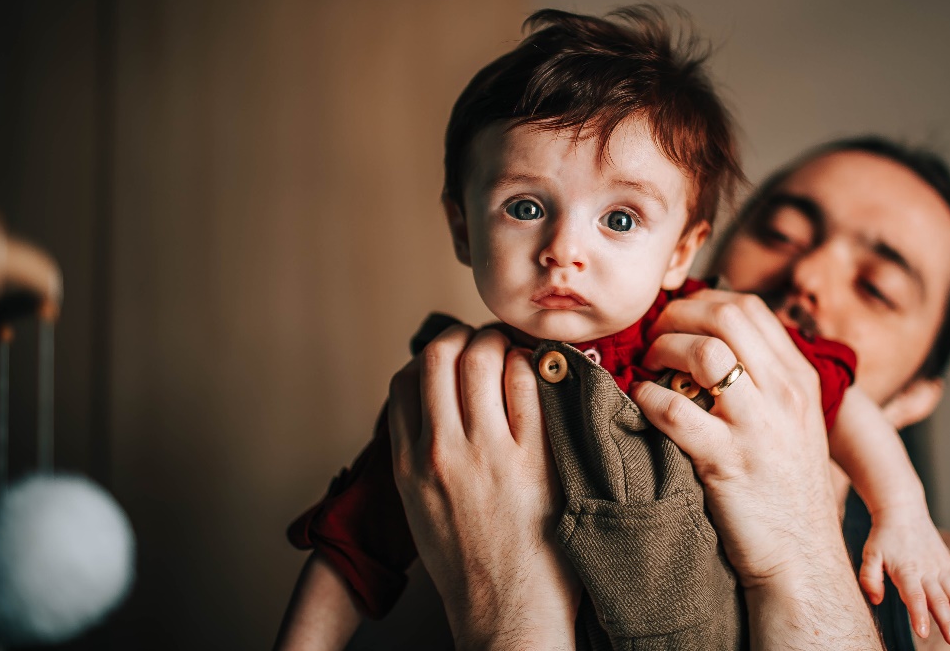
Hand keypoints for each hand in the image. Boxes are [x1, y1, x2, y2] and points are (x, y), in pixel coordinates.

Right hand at [387, 325, 579, 650]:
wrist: (506, 614)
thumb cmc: (468, 565)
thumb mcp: (421, 507)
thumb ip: (420, 454)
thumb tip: (434, 405)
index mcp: (408, 464)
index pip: (406, 378)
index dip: (433, 354)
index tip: (455, 355)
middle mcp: (441, 451)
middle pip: (441, 354)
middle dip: (465, 335)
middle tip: (488, 341)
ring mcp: (488, 453)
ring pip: (484, 358)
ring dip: (501, 343)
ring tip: (516, 352)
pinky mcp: (533, 459)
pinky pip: (529, 384)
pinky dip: (533, 366)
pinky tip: (542, 376)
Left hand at [630, 290, 881, 648]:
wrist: (802, 558)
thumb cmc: (785, 488)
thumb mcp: (794, 422)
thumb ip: (765, 379)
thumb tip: (716, 340)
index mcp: (800, 380)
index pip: (750, 309)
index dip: (703, 301)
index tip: (677, 316)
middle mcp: (785, 395)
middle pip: (726, 317)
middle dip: (678, 316)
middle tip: (655, 334)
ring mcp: (758, 428)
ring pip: (705, 353)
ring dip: (663, 350)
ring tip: (647, 366)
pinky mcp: (727, 462)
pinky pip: (676, 411)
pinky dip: (648, 397)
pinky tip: (641, 401)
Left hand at [860, 504, 949, 645]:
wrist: (903, 510)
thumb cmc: (884, 535)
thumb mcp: (870, 554)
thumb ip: (869, 577)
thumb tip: (876, 600)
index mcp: (906, 570)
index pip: (914, 596)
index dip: (919, 615)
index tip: (924, 633)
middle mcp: (926, 569)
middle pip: (939, 598)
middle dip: (947, 621)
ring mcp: (940, 566)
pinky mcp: (948, 562)